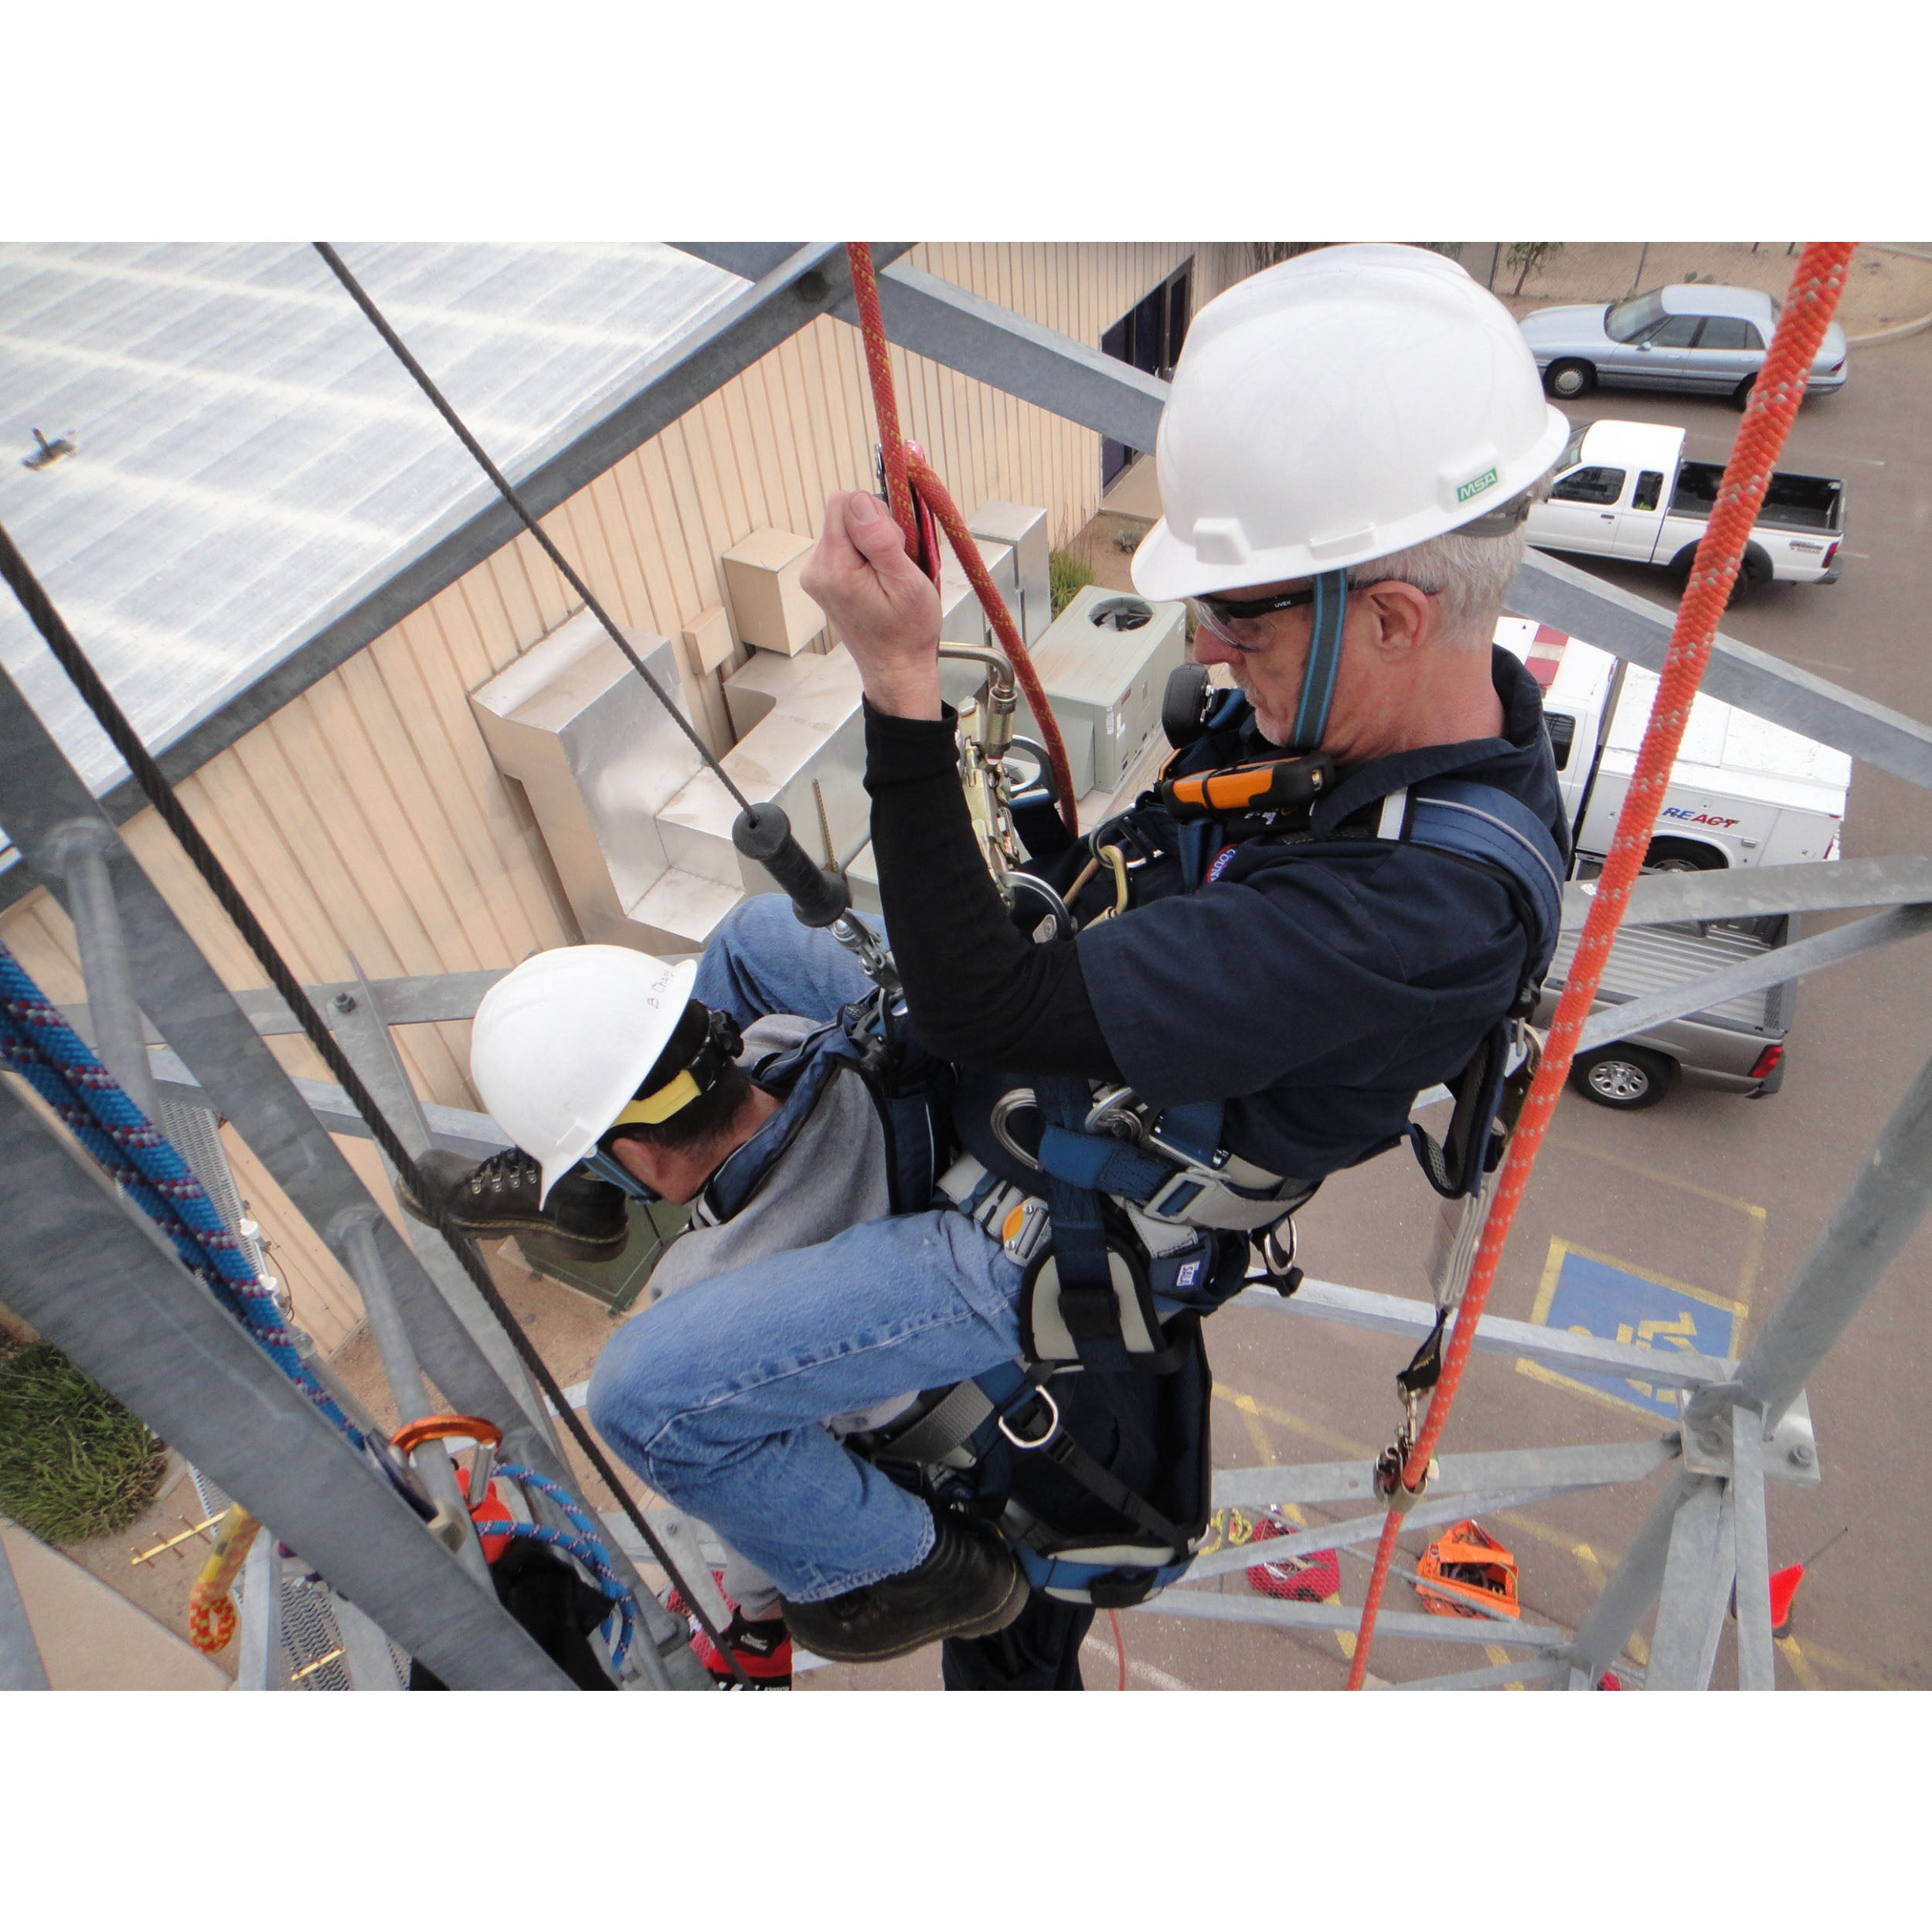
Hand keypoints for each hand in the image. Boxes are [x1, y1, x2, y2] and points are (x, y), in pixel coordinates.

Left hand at [801, 490, 942, 719]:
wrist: (897, 668)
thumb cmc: (908, 631)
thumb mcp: (905, 583)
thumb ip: (879, 540)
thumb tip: (859, 501)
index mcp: (834, 568)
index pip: (845, 502)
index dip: (877, 514)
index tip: (894, 545)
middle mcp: (816, 569)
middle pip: (844, 513)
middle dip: (875, 528)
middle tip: (895, 563)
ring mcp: (817, 575)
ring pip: (846, 527)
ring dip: (872, 542)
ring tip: (888, 575)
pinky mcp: (823, 579)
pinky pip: (845, 545)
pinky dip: (865, 553)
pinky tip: (879, 579)